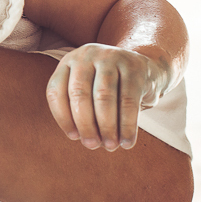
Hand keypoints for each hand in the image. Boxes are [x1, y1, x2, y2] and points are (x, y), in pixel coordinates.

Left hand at [46, 43, 171, 151]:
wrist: (144, 68)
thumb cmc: (109, 87)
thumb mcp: (88, 90)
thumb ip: (82, 111)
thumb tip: (84, 138)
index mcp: (68, 62)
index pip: (56, 91)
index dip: (62, 117)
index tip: (74, 137)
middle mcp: (86, 55)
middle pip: (79, 94)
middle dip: (85, 124)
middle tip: (92, 145)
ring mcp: (111, 57)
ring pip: (103, 97)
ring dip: (106, 126)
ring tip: (110, 146)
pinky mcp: (135, 66)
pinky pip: (128, 100)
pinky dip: (127, 125)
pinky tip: (127, 141)